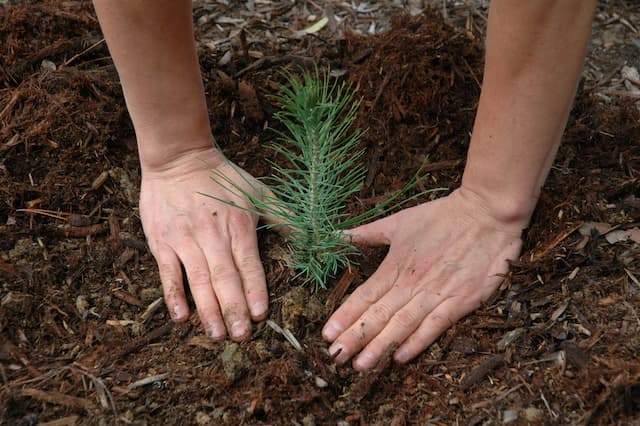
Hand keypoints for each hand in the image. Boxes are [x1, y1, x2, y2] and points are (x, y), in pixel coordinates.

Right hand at [139, 146, 267, 340]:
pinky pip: (168, 273)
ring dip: (208, 309)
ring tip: (217, 334)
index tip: (261, 315)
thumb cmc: (223, 177)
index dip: (254, 290)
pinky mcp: (162, 241)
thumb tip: (314, 236)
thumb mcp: (259, 192)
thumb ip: (284, 217)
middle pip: (224, 278)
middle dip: (234, 309)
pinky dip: (174, 295)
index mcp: (238, 226)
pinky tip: (182, 317)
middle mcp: (212, 235)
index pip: (248, 264)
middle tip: (241, 337)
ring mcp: (185, 240)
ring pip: (198, 280)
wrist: (178, 158)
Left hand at [322, 187, 524, 369]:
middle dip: (355, 337)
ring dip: (380, 346)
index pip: (365, 295)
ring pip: (402, 324)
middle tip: (335, 357)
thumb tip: (337, 235)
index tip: (326, 334)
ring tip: (361, 365)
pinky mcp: (461, 301)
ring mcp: (437, 293)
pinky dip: (417, 342)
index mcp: (396, 264)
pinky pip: (436, 326)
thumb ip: (367, 233)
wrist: (487, 213)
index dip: (345, 316)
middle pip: (379, 315)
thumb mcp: (399, 221)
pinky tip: (400, 358)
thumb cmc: (442, 216)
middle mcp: (412, 282)